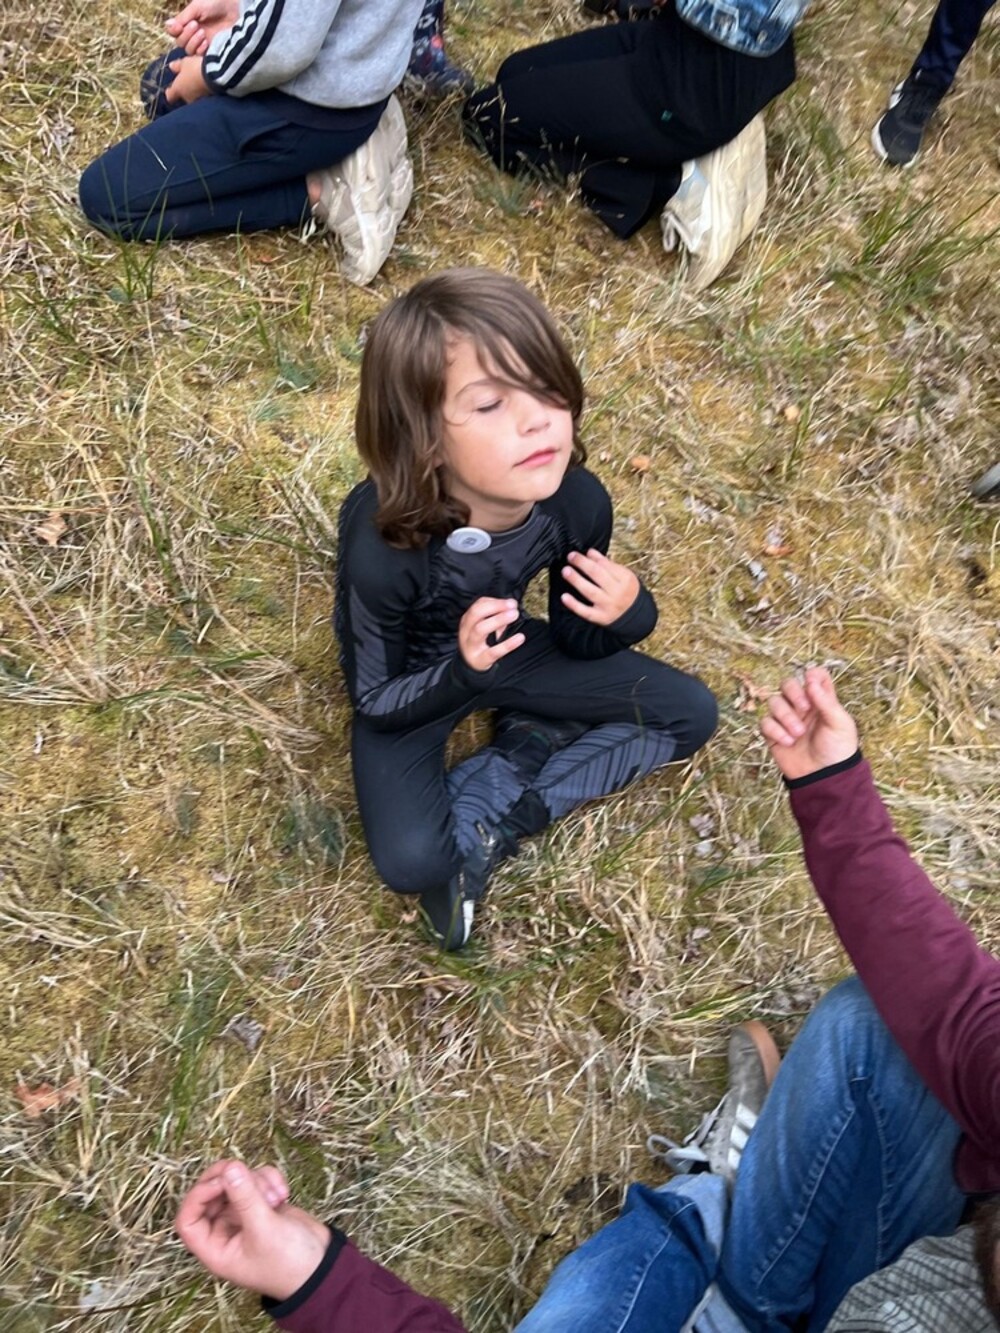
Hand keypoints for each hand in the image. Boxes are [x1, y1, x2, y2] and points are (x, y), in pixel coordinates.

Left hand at [165, 54, 209, 103]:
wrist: (215, 76)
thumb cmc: (195, 68)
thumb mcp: (185, 63)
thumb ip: (177, 66)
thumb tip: (171, 66)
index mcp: (178, 89)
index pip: (170, 96)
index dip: (170, 92)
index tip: (170, 89)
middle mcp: (187, 98)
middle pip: (183, 96)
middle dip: (185, 90)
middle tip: (188, 81)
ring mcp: (199, 101)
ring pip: (194, 97)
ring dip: (195, 92)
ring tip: (199, 82)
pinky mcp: (210, 101)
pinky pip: (204, 97)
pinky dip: (204, 92)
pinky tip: (207, 85)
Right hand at [166, 0, 238, 53]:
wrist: (235, 9)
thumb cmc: (216, 4)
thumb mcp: (196, 7)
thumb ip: (182, 17)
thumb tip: (167, 25)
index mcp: (188, 22)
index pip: (174, 31)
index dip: (173, 30)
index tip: (177, 26)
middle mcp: (193, 34)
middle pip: (180, 42)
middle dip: (186, 35)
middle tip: (196, 25)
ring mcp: (203, 44)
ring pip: (188, 51)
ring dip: (192, 42)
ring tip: (202, 33)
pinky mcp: (212, 52)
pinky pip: (199, 57)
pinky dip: (200, 50)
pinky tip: (206, 42)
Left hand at [175, 1160, 330, 1301]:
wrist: (321, 1266)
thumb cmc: (288, 1262)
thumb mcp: (264, 1229)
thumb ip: (245, 1197)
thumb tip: (229, 1167)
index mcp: (216, 1248)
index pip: (189, 1219)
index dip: (198, 1196)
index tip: (220, 1182)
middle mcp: (226, 1231)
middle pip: (211, 1194)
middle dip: (229, 1179)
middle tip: (242, 1168)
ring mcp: (244, 1216)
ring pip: (237, 1183)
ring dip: (257, 1181)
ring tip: (275, 1196)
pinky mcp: (263, 1205)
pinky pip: (257, 1181)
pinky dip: (270, 1180)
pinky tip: (284, 1193)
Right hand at [458, 597, 524, 671]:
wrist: (470, 666)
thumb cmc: (478, 644)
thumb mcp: (482, 629)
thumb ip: (495, 619)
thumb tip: (511, 610)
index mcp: (467, 621)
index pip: (478, 606)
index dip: (494, 601)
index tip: (510, 602)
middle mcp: (466, 631)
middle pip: (476, 613)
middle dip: (495, 606)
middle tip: (512, 606)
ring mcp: (471, 646)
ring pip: (480, 629)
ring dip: (498, 620)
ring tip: (514, 615)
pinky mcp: (480, 659)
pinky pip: (493, 652)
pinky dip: (508, 644)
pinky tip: (519, 638)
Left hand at [560, 549, 639, 624]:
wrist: (636, 615)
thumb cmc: (626, 591)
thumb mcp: (624, 575)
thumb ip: (608, 564)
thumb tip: (590, 553)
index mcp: (625, 579)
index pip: (606, 565)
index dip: (592, 557)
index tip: (582, 552)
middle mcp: (617, 592)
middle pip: (597, 575)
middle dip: (582, 564)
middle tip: (571, 556)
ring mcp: (608, 606)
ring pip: (590, 591)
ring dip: (576, 580)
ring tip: (566, 571)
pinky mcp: (601, 617)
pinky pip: (585, 612)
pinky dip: (574, 605)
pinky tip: (564, 597)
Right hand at [760, 668, 858, 780]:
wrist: (824, 778)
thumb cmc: (837, 750)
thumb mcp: (839, 724)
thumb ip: (826, 701)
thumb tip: (810, 680)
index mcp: (822, 700)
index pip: (814, 676)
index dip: (812, 675)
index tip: (813, 685)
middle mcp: (802, 706)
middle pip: (788, 684)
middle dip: (793, 693)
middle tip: (805, 709)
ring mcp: (786, 719)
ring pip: (774, 702)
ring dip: (785, 716)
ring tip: (798, 733)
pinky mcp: (773, 734)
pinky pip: (765, 722)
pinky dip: (775, 731)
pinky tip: (788, 742)